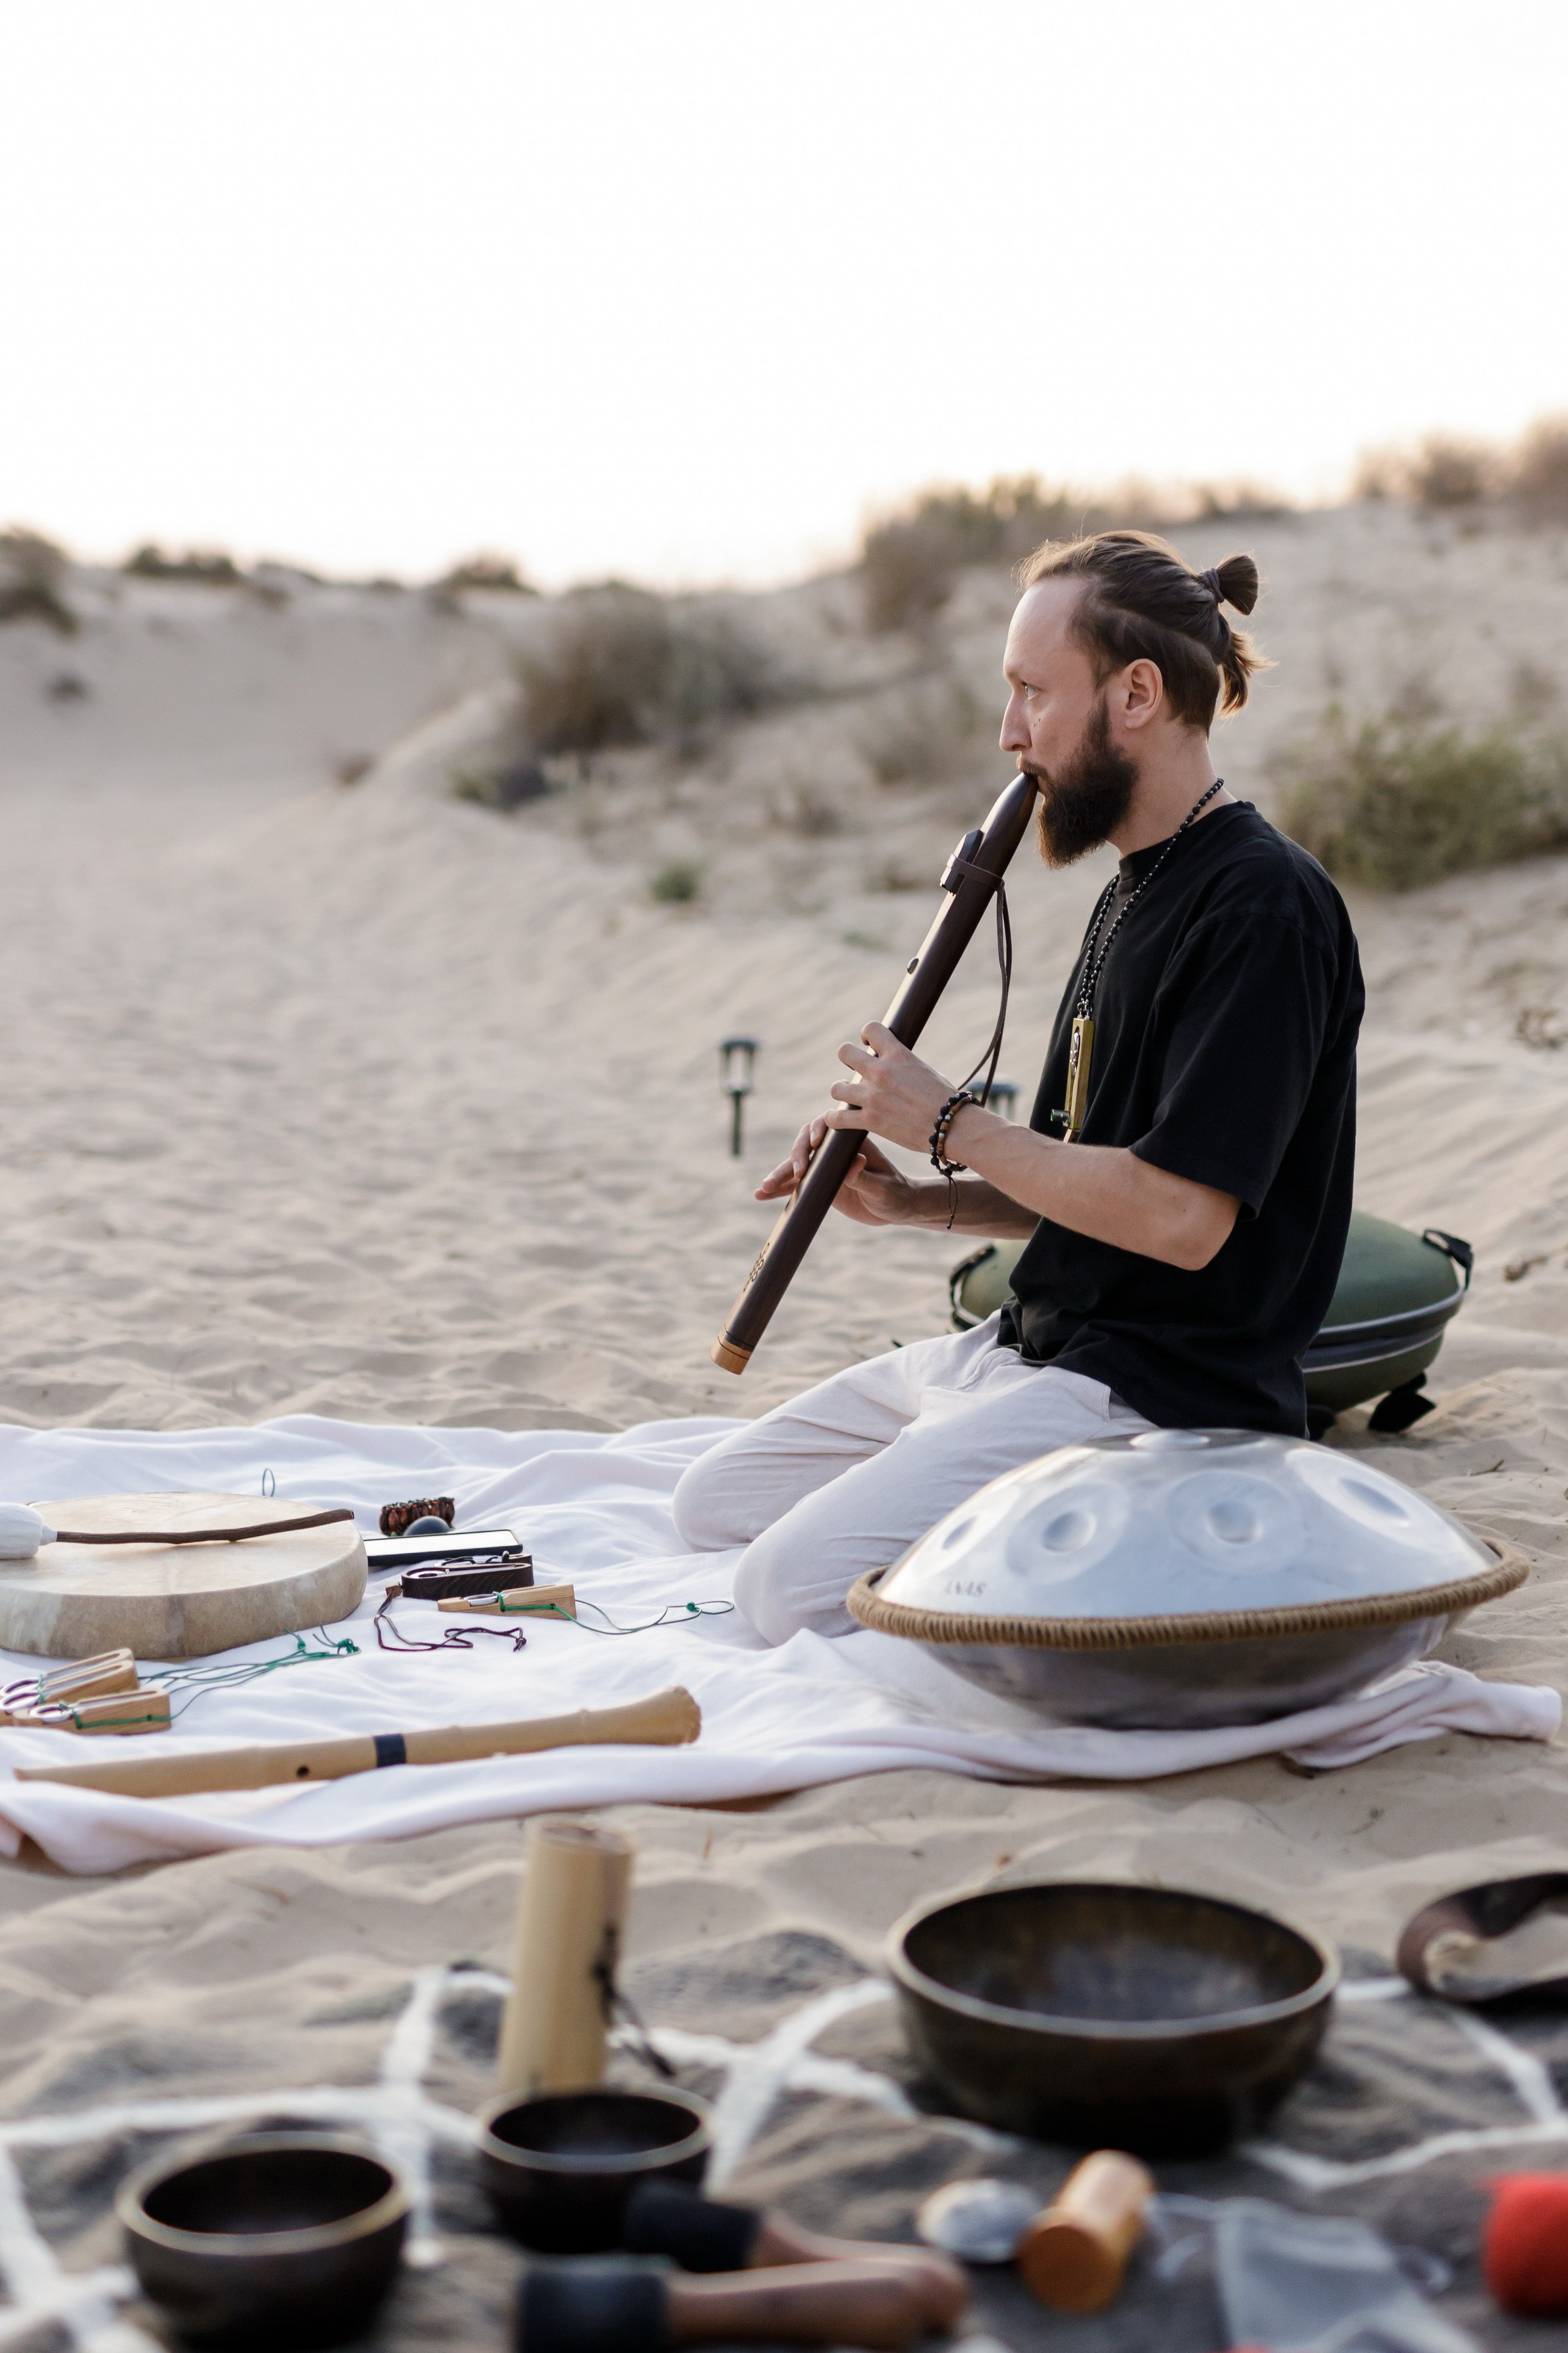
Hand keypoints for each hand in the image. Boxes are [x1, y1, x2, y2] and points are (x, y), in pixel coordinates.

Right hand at [755, 1116, 921, 1225]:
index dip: (816, 1131)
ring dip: (779, 1175)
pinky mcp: (817, 1184)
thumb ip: (866, 1177)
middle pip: (806, 1145)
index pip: (829, 1128)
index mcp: (851, 1142)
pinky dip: (779, 1190)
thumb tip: (854, 1165)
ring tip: (763, 1188)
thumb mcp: (883, 1186)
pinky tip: (762, 1195)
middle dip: (796, 1156)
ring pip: (796, 1166)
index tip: (814, 1143)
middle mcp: (833, 1151)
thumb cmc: (896, 1192)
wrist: (897, 1207)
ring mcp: (823, 1167)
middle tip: (795, 1173)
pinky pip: (795, 1186)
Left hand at [828, 1023, 954, 1153]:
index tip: (869, 1044)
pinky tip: (837, 1118)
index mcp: (899, 1055)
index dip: (867, 1034)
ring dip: (841, 1090)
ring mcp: (873, 1097)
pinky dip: (833, 1119)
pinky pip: (837, 1118)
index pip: (871, 1029)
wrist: (952, 1126)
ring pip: (836, 1087)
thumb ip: (904, 1064)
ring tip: (848, 1095)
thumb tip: (895, 1064)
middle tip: (856, 1070)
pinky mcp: (870, 1121)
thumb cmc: (946, 1099)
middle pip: (844, 1053)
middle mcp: (881, 1072)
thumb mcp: (925, 1070)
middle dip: (848, 1059)